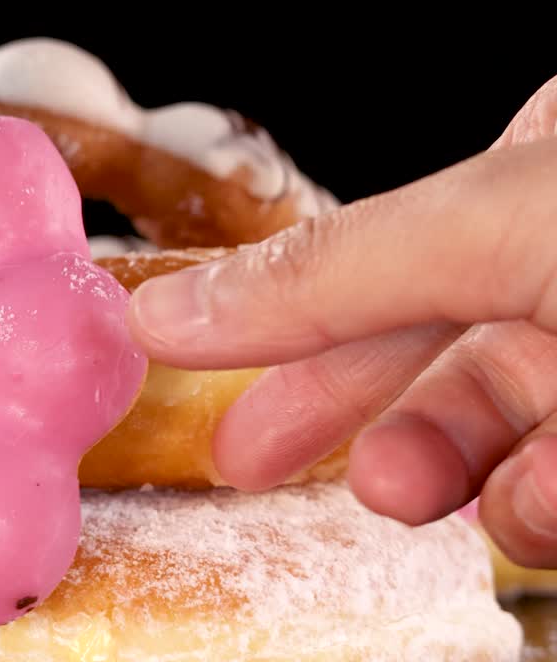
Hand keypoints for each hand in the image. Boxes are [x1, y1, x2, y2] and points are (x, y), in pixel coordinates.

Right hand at [127, 74, 556, 568]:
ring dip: (436, 470)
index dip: (279, 307)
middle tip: (249, 457)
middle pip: (421, 343)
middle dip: (339, 409)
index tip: (179, 348)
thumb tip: (164, 310)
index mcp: (530, 173)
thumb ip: (325, 277)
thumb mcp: (492, 227)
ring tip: (405, 489)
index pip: (374, 249)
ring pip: (493, 428)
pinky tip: (526, 507)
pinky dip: (534, 511)